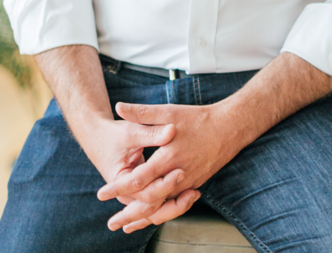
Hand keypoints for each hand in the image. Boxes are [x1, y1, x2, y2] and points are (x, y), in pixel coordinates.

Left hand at [98, 101, 237, 232]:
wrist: (230, 128)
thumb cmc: (199, 119)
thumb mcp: (169, 112)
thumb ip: (142, 113)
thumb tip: (119, 107)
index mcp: (167, 157)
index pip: (138, 180)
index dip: (118, 188)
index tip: (102, 194)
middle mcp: (177, 175)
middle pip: (149, 202)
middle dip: (128, 214)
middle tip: (111, 223)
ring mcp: (188, 183)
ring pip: (163, 208)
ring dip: (143, 218)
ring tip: (127, 225)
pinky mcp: (194, 184)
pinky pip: (174, 204)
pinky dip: (161, 212)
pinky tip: (151, 216)